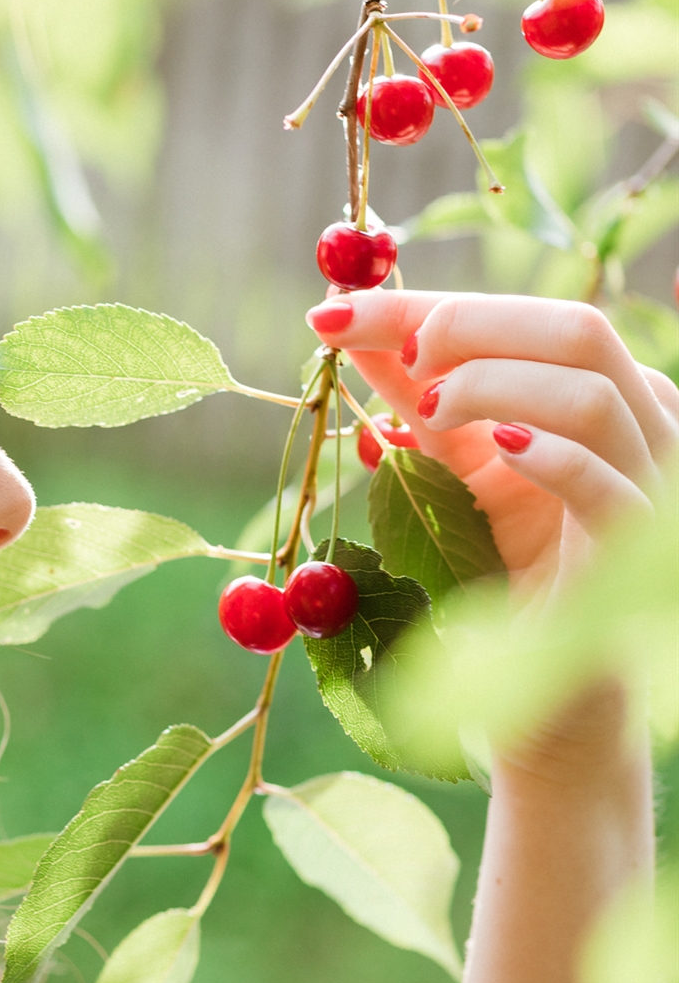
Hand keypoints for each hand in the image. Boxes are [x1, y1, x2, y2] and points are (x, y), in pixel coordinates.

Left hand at [308, 290, 678, 601]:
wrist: (543, 677)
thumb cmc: (505, 565)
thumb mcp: (452, 463)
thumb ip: (416, 392)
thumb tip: (346, 319)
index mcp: (603, 390)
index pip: (526, 318)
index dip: (430, 305)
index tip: (337, 311)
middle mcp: (640, 423)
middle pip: (577, 331)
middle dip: (473, 326)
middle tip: (403, 356)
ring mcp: (646, 482)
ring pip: (591, 395)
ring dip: (495, 385)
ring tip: (432, 411)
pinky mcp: (631, 548)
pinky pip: (604, 485)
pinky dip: (548, 456)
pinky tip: (499, 448)